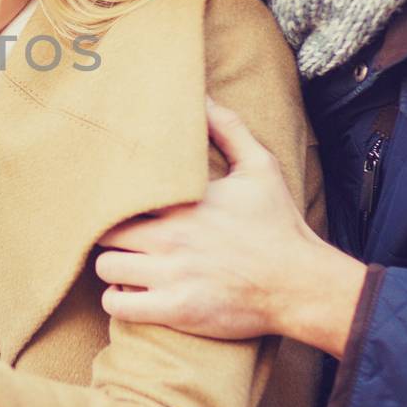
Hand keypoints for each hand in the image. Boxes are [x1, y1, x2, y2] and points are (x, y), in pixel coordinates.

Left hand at [94, 98, 365, 356]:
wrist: (302, 285)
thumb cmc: (278, 225)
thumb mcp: (259, 167)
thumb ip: (227, 128)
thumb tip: (201, 96)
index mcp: (186, 200)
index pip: (121, 191)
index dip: (109, 196)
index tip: (110, 198)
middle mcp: (174, 236)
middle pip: (104, 231)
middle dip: (107, 233)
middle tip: (119, 235)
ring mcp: (174, 275)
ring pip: (106, 268)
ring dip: (112, 267)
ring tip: (126, 264)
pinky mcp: (177, 310)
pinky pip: (119, 305)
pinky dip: (118, 300)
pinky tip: (130, 292)